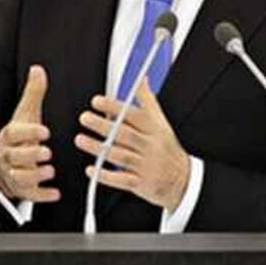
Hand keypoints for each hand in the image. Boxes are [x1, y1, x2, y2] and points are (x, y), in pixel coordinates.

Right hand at [0, 65, 59, 202]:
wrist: (1, 163)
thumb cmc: (19, 137)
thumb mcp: (25, 114)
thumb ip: (33, 93)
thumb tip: (38, 69)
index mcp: (9, 136)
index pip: (14, 133)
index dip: (28, 132)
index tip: (44, 131)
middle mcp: (8, 156)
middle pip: (15, 157)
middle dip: (31, 155)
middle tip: (46, 153)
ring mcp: (13, 174)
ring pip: (20, 177)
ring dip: (35, 175)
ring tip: (49, 171)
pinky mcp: (22, 190)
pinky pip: (30, 196)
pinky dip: (42, 195)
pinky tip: (55, 193)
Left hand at [74, 78, 190, 211]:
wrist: (184, 179)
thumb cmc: (167, 148)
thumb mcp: (161, 122)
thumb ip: (148, 101)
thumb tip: (141, 80)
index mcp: (154, 129)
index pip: (133, 115)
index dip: (114, 107)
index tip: (97, 101)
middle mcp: (150, 146)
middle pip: (124, 134)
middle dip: (103, 126)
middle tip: (85, 118)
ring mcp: (146, 166)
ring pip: (120, 155)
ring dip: (99, 148)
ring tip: (81, 140)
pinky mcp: (141, 184)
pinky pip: (122, 180)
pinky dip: (106, 176)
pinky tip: (92, 169)